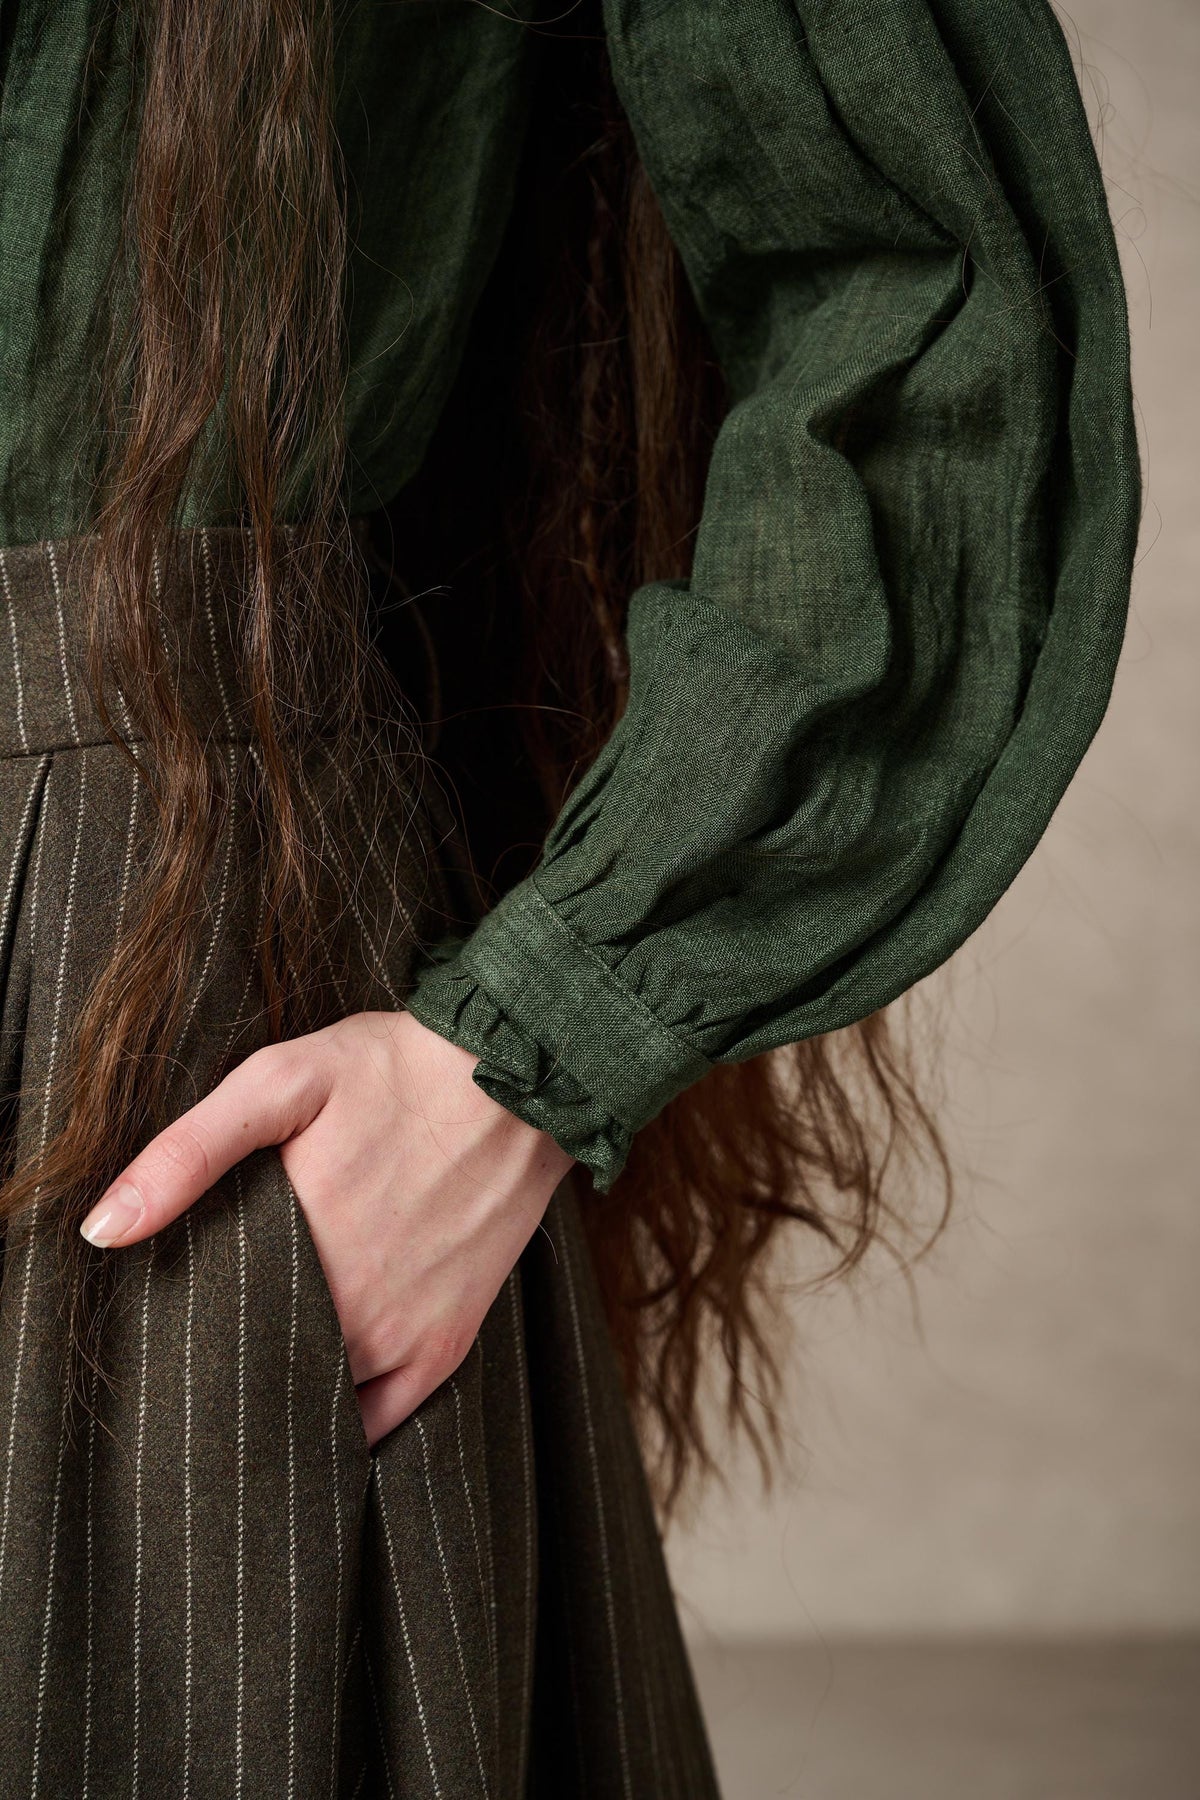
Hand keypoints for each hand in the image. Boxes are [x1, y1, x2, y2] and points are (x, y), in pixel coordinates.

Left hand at [77, 1011, 575, 1444]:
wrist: (517, 1073)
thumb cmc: (394, 1070)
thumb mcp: (281, 1079)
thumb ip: (188, 1153)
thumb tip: (104, 1229)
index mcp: (299, 1254)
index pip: (207, 1338)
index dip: (178, 1339)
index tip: (161, 1327)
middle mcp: (353, 1313)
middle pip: (260, 1375)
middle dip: (225, 1369)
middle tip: (204, 1346)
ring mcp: (405, 1337)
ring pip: (316, 1405)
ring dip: (282, 1397)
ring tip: (253, 1368)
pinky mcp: (448, 1345)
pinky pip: (384, 1420)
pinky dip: (346, 1423)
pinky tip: (318, 1404)